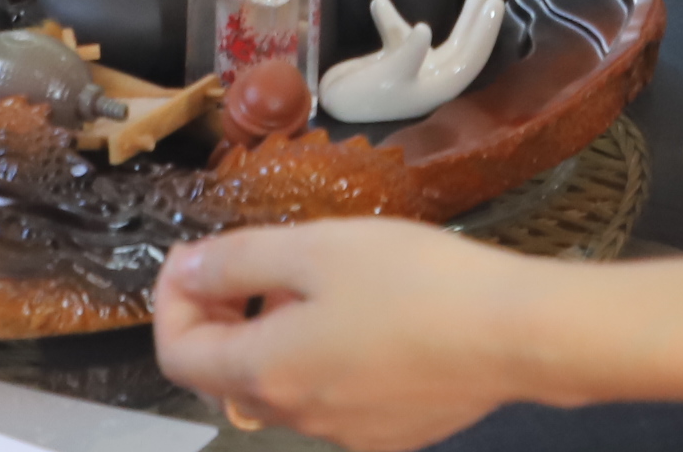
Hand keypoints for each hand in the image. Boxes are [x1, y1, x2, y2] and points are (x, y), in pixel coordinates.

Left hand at [155, 221, 547, 447]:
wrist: (512, 334)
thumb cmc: (412, 282)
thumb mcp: (315, 248)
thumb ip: (238, 260)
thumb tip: (186, 272)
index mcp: (267, 373)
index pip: (178, 352)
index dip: (170, 300)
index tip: (194, 256)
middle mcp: (297, 417)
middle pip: (225, 374)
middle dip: (220, 316)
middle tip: (250, 263)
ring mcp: (345, 433)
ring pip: (281, 386)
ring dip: (273, 335)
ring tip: (314, 281)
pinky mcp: (389, 434)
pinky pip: (331, 398)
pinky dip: (322, 358)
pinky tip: (365, 317)